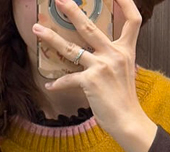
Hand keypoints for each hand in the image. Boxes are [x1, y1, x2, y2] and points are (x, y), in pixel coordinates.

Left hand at [32, 0, 149, 140]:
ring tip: (37, 29)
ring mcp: (101, 67)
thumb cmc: (125, 99)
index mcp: (126, 50)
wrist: (128, 121)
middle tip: (59, 0)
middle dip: (72, 10)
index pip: (132, 19)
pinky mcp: (90, 82)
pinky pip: (69, 79)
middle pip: (90, 27)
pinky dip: (59, 83)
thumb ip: (115, 57)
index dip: (126, 2)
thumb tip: (102, 51)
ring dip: (51, 38)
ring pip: (71, 48)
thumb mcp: (126, 71)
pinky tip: (50, 86)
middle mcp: (114, 54)